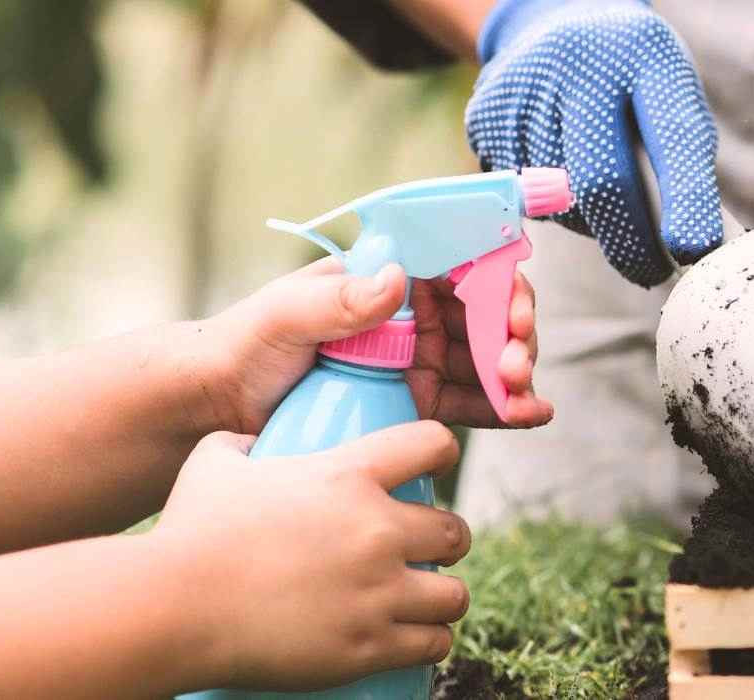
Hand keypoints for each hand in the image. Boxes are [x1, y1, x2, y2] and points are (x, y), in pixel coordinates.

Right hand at [156, 424, 470, 689]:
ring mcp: (377, 591)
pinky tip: (419, 637)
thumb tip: (251, 440)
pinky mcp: (369, 644)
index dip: (441, 451)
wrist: (174, 608)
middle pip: (456, 531)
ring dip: (442, 598)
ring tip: (425, 601)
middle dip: (447, 541)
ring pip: (453, 595)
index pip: (433, 442)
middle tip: (427, 552)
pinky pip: (433, 642)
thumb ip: (240, 443)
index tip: (438, 466)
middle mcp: (376, 530)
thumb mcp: (213, 464)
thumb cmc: (189, 535)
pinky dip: (430, 641)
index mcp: (349, 477)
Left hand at [204, 258, 552, 433]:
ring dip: (517, 373)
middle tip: (512, 364)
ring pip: (489, 358)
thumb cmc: (243, 346)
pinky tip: (533, 414)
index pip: (463, 266)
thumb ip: (340, 298)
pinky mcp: (420, 403)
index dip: (501, 283)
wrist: (219, 409)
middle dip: (514, 335)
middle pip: (488, 314)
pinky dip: (507, 408)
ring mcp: (421, 358)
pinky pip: (474, 403)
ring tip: (525, 395)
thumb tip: (399, 277)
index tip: (512, 310)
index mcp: (389, 278)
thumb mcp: (286, 315)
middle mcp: (413, 314)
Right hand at [467, 0, 722, 286]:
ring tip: (598, 180)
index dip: (686, 198)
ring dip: (590, 220)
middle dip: (630, 242)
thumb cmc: (632, 79)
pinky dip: (553, 206)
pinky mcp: (485, 120)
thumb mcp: (671, 95)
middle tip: (652, 270)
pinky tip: (560, 167)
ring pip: (561, 201)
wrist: (555, 29)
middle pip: (602, 183)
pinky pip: (524, 198)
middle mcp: (576, 65)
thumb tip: (690, 250)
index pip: (672, 136)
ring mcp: (522, 92)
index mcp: (645, 56)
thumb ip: (685, 163)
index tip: (693, 250)